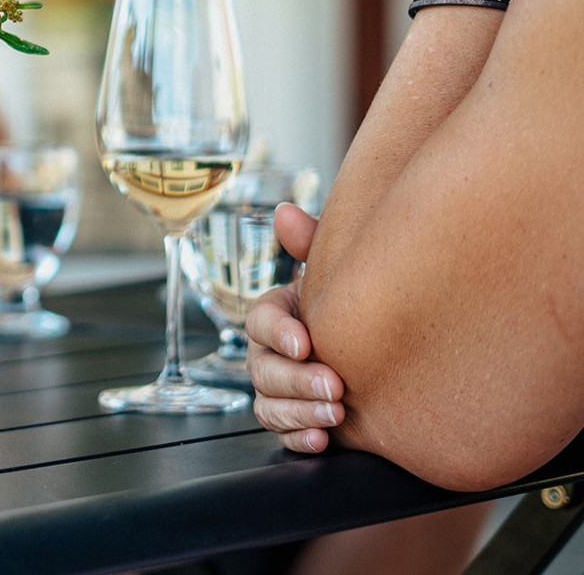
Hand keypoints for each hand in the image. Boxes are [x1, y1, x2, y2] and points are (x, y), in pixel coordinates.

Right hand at [245, 205, 346, 453]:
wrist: (392, 353)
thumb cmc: (360, 306)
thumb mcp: (341, 273)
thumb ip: (313, 245)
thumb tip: (285, 212)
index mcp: (279, 315)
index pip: (260, 321)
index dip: (278, 333)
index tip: (304, 342)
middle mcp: (272, 354)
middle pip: (262, 369)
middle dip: (296, 380)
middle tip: (334, 386)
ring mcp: (282, 389)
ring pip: (268, 404)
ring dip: (299, 411)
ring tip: (335, 414)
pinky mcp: (296, 420)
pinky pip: (283, 433)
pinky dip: (300, 437)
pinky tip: (324, 439)